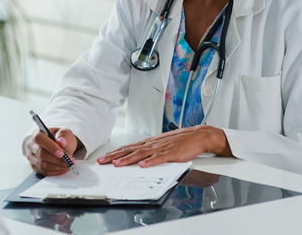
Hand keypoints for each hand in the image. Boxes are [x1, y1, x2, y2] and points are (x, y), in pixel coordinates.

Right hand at [22, 128, 79, 175]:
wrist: (61, 146)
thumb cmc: (61, 138)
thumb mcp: (65, 133)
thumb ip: (64, 135)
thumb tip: (61, 141)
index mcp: (37, 133)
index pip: (39, 139)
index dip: (50, 147)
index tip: (61, 153)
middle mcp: (31, 145)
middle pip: (41, 154)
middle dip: (57, 159)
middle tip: (69, 161)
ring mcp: (32, 157)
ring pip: (43, 165)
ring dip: (57, 166)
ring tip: (68, 164)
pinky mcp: (35, 166)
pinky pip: (45, 172)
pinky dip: (56, 171)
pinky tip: (64, 168)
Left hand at [96, 125, 231, 167]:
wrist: (198, 135)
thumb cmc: (181, 141)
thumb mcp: (162, 145)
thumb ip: (150, 151)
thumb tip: (138, 158)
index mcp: (150, 142)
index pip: (128, 147)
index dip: (115, 153)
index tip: (104, 157)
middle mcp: (153, 144)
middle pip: (130, 150)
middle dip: (115, 156)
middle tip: (102, 161)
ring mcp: (161, 148)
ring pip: (141, 154)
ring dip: (128, 159)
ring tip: (117, 164)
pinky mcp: (172, 153)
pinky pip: (159, 158)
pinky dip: (150, 162)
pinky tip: (142, 165)